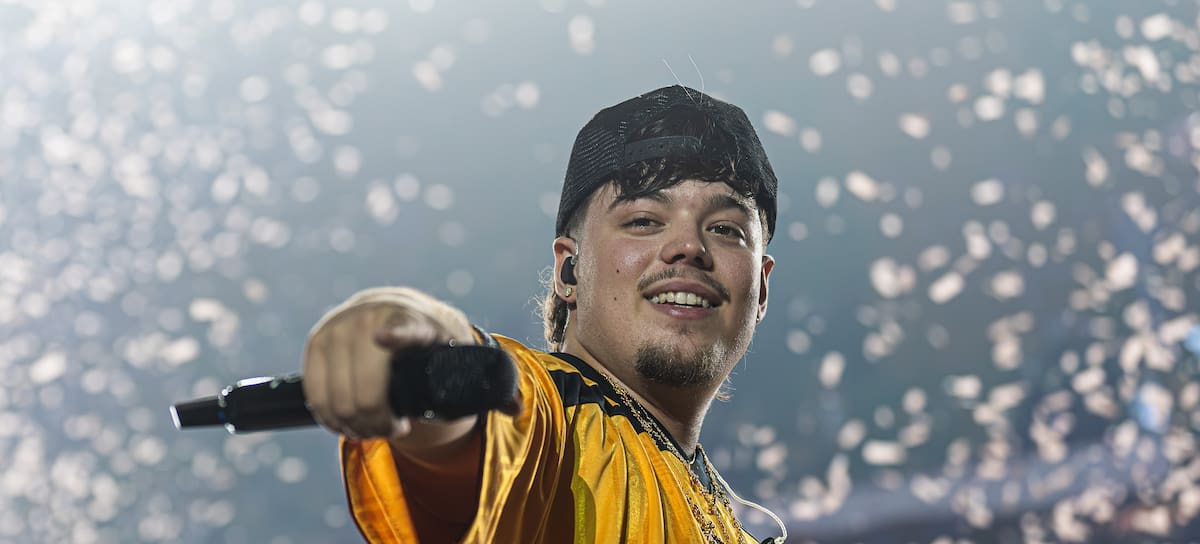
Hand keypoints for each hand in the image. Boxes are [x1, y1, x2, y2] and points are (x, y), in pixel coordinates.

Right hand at [301, 288, 476, 441]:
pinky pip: (315, 392)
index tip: (386, 341)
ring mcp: (338, 329)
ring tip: (376, 429)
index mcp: (414, 319)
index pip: (403, 325)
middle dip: (380, 421)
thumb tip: (514, 406)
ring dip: (356, 424)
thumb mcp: (457, 352)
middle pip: (367, 386)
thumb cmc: (431, 340)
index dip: (395, 334)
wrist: (390, 310)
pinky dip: (331, 416)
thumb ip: (488, 382)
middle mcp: (371, 317)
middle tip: (396, 430)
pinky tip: (347, 424)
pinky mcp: (315, 344)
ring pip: (339, 396)